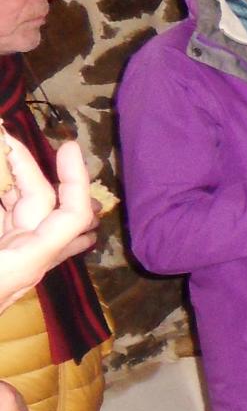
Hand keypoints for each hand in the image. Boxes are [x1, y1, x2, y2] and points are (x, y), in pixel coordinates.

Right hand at [0, 136, 96, 313]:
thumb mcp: (5, 263)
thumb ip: (3, 209)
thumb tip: (0, 144)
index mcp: (21, 265)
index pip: (71, 218)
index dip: (75, 179)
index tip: (63, 145)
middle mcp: (22, 265)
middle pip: (44, 206)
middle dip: (26, 166)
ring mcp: (9, 264)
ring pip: (24, 214)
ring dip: (13, 181)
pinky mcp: (1, 265)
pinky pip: (7, 224)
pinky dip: (1, 202)